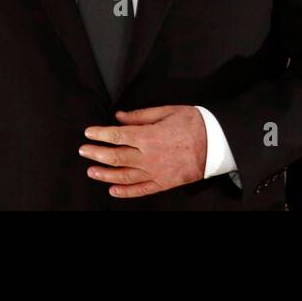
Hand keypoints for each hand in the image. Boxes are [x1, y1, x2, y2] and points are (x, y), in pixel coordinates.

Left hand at [79, 105, 207, 198]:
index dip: (100, 134)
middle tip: (84, 150)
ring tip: (91, 171)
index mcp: (148, 136)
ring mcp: (155, 172)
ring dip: (104, 174)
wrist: (218, 143)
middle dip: (96, 154)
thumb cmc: (194, 123)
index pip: (116, 136)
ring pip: (123, 176)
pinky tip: (113, 190)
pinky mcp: (163, 183)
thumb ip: (141, 115)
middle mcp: (148, 157)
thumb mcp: (168, 111)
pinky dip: (124, 192)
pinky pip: (140, 190)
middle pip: (115, 157)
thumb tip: (119, 117)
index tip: (89, 132)